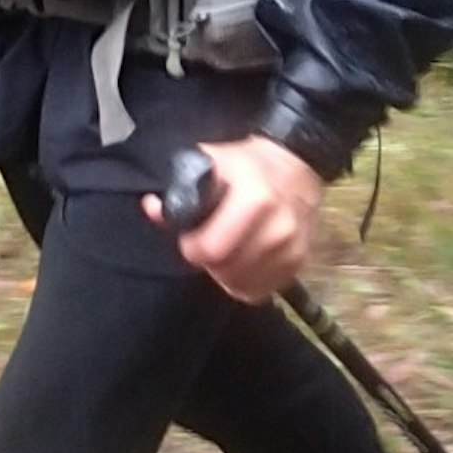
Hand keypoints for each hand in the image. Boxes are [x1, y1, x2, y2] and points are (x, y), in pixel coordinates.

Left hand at [148, 133, 326, 304]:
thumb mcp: (213, 161)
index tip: (190, 236)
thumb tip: (153, 208)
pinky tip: (242, 262)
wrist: (297, 164)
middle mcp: (279, 228)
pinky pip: (259, 291)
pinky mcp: (299, 264)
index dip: (191, 245)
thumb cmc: (248, 164)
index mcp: (257, 198)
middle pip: (224, 270)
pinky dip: (244, 282)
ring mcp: (292, 249)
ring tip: (226, 250)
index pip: (211, 249)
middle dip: (208, 261)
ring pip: (240, 284)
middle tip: (208, 243)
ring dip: (225, 273)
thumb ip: (179, 185)